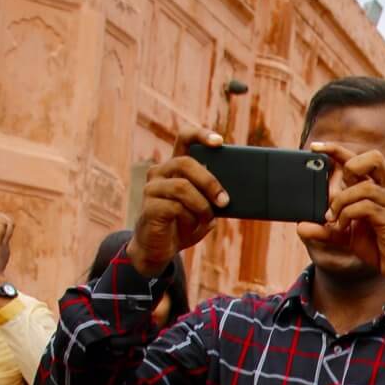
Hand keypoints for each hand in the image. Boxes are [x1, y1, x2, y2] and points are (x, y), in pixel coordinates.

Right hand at [131, 130, 227, 275]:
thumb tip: (236, 194)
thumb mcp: (205, 208)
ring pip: (183, 187)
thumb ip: (215, 197)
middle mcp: (160, 172)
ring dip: (201, 206)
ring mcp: (152, 189)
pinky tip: (190, 226)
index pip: (185, 139)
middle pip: (186, 163)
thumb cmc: (183, 224)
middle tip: (224, 201)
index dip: (201, 135)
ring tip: (205, 219)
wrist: (160, 248)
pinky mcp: (149, 207)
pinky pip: (176, 208)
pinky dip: (189, 219)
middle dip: (210, 182)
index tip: (220, 142)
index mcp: (175, 167)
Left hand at [301, 143, 384, 291]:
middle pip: (375, 158)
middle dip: (350, 165)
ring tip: (333, 218)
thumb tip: (301, 226)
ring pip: (364, 187)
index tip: (315, 147)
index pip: (361, 159)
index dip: (337, 149)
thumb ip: (326, 229)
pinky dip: (347, 214)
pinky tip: (342, 227)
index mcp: (380, 188)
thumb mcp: (347, 235)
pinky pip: (366, 207)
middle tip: (336, 189)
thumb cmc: (378, 248)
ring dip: (341, 201)